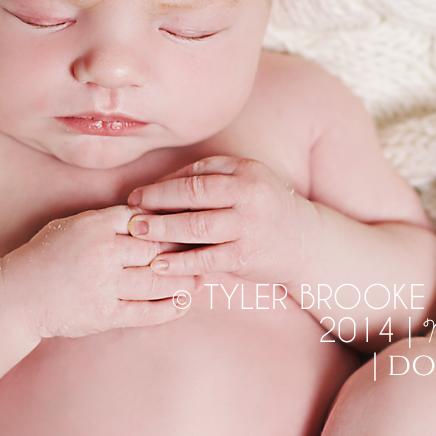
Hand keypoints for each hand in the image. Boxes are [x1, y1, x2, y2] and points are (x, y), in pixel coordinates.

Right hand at [1, 205, 195, 338]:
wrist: (18, 295)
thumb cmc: (46, 255)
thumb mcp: (73, 225)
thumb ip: (108, 220)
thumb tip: (149, 212)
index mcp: (95, 225)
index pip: (146, 220)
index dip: (172, 222)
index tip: (193, 221)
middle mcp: (102, 253)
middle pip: (157, 249)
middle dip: (185, 250)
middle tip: (210, 248)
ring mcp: (104, 285)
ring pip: (157, 281)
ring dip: (184, 280)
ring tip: (202, 277)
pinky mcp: (104, 314)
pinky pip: (146, 312)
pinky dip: (169, 308)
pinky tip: (185, 302)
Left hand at [125, 157, 318, 281]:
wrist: (305, 243)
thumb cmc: (265, 210)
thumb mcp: (247, 182)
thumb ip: (211, 179)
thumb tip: (159, 185)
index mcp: (246, 171)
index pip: (196, 173)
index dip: (163, 184)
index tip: (138, 195)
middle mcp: (248, 194)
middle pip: (191, 195)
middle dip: (155, 203)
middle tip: (129, 212)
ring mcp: (248, 226)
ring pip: (194, 226)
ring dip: (161, 230)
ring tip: (136, 234)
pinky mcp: (246, 255)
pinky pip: (205, 258)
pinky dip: (179, 262)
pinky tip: (159, 265)